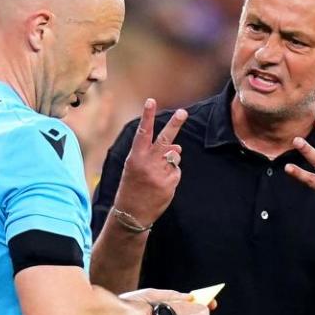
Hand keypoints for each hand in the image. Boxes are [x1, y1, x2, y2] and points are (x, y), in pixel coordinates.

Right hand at [112, 98, 186, 226]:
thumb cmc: (132, 187)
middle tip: (183, 112)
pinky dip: (172, 175)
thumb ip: (154, 155)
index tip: (151, 101)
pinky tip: (161, 185)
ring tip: (157, 173)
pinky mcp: (170, 184)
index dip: (147, 116)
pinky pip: (177, 172)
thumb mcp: (136, 168)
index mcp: (135, 158)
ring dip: (171, 160)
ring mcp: (160, 174)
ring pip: (174, 156)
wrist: (131, 214)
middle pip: (165, 140)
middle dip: (174, 125)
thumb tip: (178, 147)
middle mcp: (147, 164)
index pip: (143, 133)